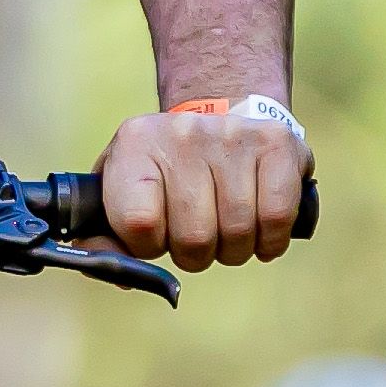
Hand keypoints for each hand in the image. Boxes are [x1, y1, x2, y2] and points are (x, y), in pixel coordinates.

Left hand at [95, 104, 307, 270]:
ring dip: (234, 248)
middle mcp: (182, 133)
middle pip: (194, 237)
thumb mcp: (122, 190)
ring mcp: (232, 135)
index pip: (138, 223)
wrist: (219, 111)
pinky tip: (259, 227)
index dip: (149, 245)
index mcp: (134, 146)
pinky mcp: (276, 143)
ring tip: (225, 227)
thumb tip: (118, 275)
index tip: (154, 235)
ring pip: (238, 233)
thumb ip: (107, 235)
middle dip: (195, 254)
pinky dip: (270, 238)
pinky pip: (277, 218)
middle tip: (196, 234)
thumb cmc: (166, 169)